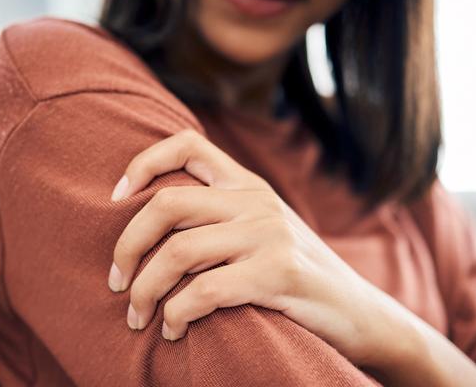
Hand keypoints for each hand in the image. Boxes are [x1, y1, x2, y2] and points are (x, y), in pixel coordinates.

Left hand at [106, 129, 417, 369]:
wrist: (359, 314)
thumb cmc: (295, 277)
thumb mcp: (262, 231)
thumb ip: (221, 217)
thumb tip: (151, 225)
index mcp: (248, 185)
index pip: (187, 144)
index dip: (143, 162)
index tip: (116, 198)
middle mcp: (256, 201)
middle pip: (166, 204)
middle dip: (127, 246)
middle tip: (116, 283)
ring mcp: (269, 234)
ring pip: (178, 253)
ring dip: (144, 291)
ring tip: (138, 318)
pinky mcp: (278, 273)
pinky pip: (203, 292)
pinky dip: (175, 315)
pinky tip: (173, 331)